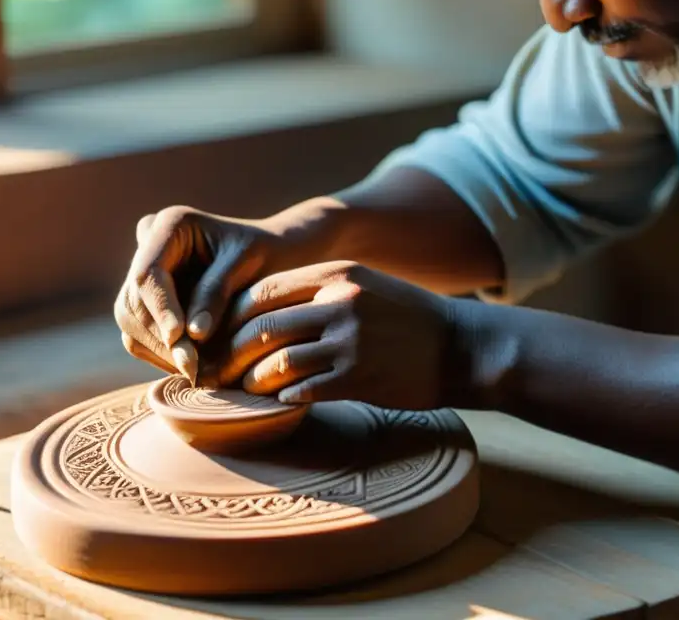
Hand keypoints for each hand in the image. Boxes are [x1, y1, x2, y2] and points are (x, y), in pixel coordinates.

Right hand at [114, 205, 313, 376]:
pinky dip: (161, 354)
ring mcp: (143, 277)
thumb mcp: (247, 263)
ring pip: (130, 321)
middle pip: (133, 300)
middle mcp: (148, 247)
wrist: (271, 260)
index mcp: (171, 224)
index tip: (179, 337)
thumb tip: (192, 334)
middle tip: (193, 367)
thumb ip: (217, 292)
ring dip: (160, 350)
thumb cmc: (265, 254)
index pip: (148, 273)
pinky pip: (138, 335)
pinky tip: (191, 366)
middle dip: (161, 337)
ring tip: (196, 371)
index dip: (160, 308)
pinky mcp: (145, 303)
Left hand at [217, 261, 466, 409]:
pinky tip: (278, 403)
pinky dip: (283, 399)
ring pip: (276, 361)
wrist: (463, 347)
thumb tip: (265, 309)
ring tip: (242, 390)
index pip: (262, 291)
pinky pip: (303, 391)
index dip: (231, 316)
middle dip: (229, 353)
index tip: (219, 336)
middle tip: (214, 372)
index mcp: (336, 275)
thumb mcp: (365, 286)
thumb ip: (319, 291)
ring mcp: (350, 341)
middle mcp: (339, 302)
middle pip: (261, 326)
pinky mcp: (359, 377)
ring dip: (251, 381)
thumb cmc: (409, 319)